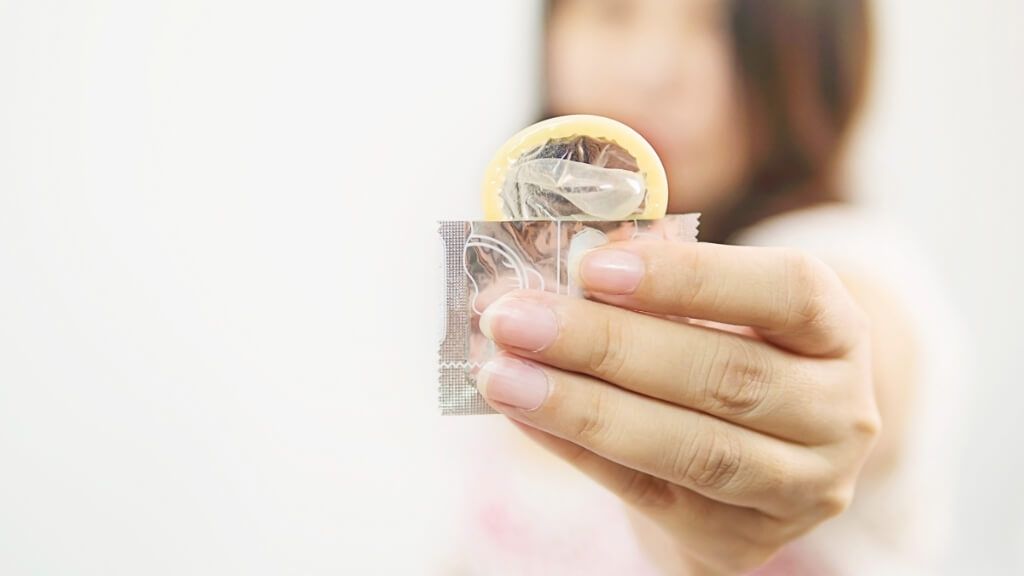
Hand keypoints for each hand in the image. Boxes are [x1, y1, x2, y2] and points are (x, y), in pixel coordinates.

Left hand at [475, 241, 880, 574]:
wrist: (762, 458)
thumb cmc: (725, 353)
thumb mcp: (716, 310)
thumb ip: (646, 286)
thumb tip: (543, 274)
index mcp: (837, 332)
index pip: (786, 292)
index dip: (691, 277)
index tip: (595, 266)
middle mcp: (839, 414)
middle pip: (724, 378)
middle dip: (607, 345)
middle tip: (514, 319)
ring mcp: (800, 488)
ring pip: (691, 448)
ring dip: (583, 408)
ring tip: (502, 375)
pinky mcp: (743, 541)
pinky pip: (649, 494)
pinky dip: (578, 451)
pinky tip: (522, 414)